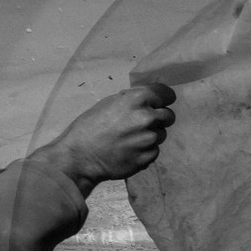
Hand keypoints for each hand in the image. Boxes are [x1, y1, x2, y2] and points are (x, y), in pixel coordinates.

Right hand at [31, 83, 177, 194]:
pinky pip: (154, 150)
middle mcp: (147, 118)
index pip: (166, 94)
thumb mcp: (108, 103)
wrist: (80, 156)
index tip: (161, 103)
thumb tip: (146, 100)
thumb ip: (131, 100)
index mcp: (137, 99)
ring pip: (161, 134)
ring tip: (131, 139)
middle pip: (169, 116)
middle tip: (143, 124)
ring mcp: (150, 139)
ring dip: (151, 135)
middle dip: (159, 118)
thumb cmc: (89, 126)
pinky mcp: (149, 157)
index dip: (164, 98)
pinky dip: (146, 150)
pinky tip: (130, 151)